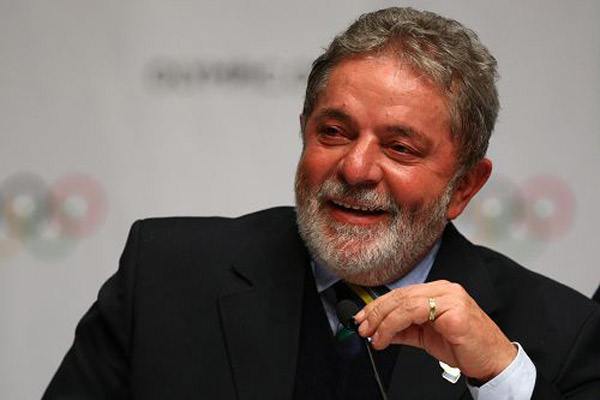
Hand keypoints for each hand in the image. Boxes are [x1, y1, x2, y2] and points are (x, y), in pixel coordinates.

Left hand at [354, 280, 516, 381]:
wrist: (493, 362)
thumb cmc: (465, 347)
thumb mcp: (426, 337)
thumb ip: (404, 330)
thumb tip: (378, 330)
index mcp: (439, 291)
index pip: (401, 293)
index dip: (378, 305)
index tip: (362, 318)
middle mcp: (445, 289)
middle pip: (400, 295)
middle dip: (375, 312)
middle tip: (362, 327)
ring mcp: (450, 298)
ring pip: (404, 302)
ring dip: (382, 321)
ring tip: (372, 336)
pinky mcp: (454, 311)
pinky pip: (414, 313)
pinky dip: (394, 326)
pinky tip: (386, 338)